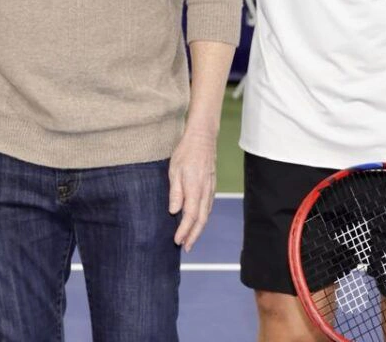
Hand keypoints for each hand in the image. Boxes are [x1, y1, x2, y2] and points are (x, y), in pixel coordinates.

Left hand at [168, 128, 216, 251]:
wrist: (203, 138)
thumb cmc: (186, 152)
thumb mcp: (174, 170)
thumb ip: (175, 192)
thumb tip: (174, 211)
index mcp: (195, 189)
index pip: (190, 216)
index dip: (184, 231)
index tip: (178, 241)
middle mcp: (205, 192)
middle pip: (201, 220)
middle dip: (193, 235)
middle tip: (186, 248)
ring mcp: (210, 189)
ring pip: (206, 214)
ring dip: (198, 229)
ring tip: (190, 239)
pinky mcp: (211, 186)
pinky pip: (208, 207)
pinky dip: (202, 218)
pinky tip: (197, 221)